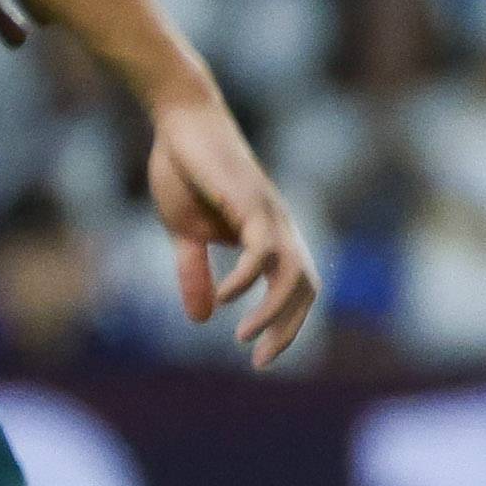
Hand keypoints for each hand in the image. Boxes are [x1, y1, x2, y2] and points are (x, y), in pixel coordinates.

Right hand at [145, 88, 315, 366]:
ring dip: (272, 311)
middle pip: (306, 288)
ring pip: (291, 272)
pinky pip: (261, 247)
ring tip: (244, 339)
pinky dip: (247, 276)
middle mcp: (280, 229)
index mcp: (270, 239)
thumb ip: (197, 275)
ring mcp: (269, 215)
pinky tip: (227, 298)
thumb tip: (204, 318)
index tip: (259, 359)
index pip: (296, 291)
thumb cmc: (187, 173)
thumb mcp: (186, 235)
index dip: (285, 326)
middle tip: (260, 361)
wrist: (179, 124)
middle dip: (289, 328)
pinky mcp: (251, 201)